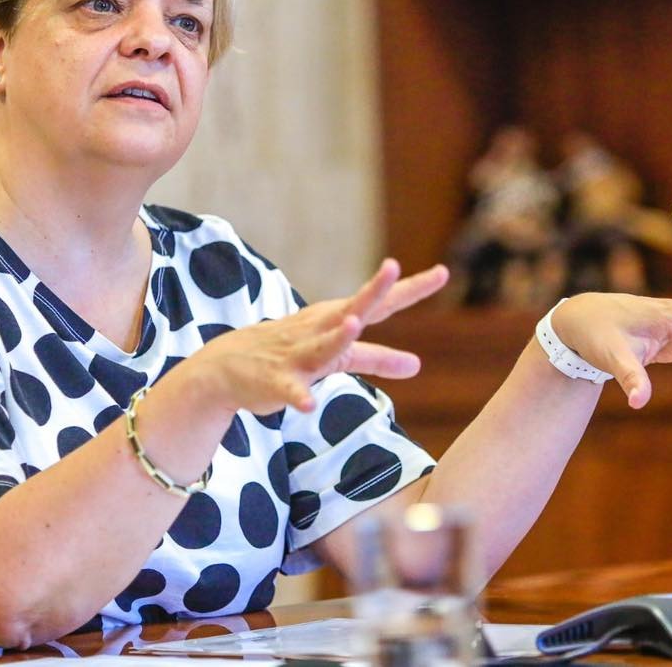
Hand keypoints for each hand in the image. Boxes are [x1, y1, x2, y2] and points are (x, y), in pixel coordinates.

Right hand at [193, 259, 448, 414]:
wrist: (227, 367)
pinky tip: (307, 404)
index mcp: (337, 321)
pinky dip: (298, 396)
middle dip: (372, 290)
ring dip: (336, 336)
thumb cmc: (290, 355)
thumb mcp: (338, 356)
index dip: (411, 289)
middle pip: (351, 309)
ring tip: (352, 323)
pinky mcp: (276, 382)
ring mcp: (297, 356)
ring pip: (320, 346)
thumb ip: (376, 358)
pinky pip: (289, 391)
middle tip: (392, 267)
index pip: (381, 304)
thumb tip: (418, 365)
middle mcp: (320, 331)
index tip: (444, 272)